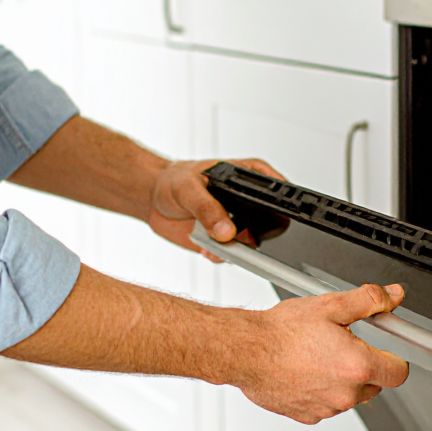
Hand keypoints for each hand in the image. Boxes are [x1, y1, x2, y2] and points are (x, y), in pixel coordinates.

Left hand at [149, 158, 283, 258]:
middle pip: (270, 221)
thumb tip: (226, 230)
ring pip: (253, 243)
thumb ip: (207, 208)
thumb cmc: (172, 181)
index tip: (268, 215)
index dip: (277, 203)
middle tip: (234, 235)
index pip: (275, 187)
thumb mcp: (188, 188)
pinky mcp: (225, 240)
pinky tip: (205, 246)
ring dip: (235, 248)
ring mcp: (237, 222)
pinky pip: (232, 255)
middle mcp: (246, 200)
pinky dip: (220, 256)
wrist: (154, 199)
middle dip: (256, 233)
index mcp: (246, 175)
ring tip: (212, 241)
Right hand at [232, 283, 409, 423]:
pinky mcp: (308, 415)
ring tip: (317, 355)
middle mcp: (346, 393)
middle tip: (342, 344)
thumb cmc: (281, 331)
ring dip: (341, 379)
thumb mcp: (330, 305)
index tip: (385, 348)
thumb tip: (392, 296)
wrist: (246, 350)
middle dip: (364, 365)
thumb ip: (369, 301)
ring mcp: (327, 408)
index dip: (394, 357)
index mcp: (358, 365)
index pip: (399, 372)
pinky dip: (320, 390)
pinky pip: (326, 404)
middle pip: (375, 384)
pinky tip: (304, 370)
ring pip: (349, 396)